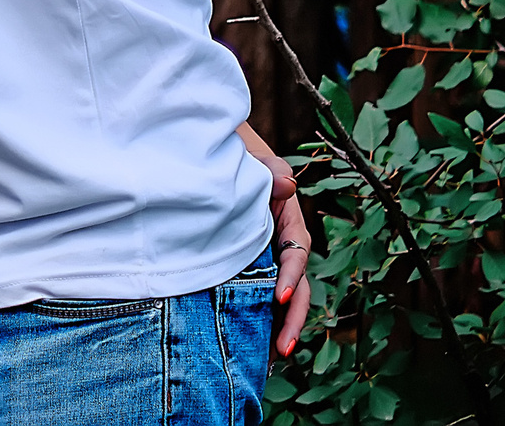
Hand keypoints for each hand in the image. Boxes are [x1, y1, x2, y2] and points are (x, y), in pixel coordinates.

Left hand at [239, 123, 314, 355]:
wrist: (208, 147)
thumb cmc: (233, 150)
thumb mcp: (250, 154)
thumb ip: (268, 170)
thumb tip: (287, 185)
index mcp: (287, 217)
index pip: (296, 252)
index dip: (291, 275)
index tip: (280, 298)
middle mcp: (279, 239)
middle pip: (294, 283)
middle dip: (292, 316)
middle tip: (283, 347)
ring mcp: (262, 251)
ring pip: (277, 291)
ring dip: (277, 323)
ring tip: (272, 357)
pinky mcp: (242, 258)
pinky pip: (253, 287)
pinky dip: (255, 312)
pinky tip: (249, 340)